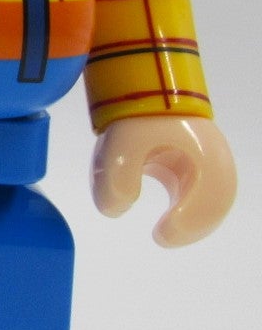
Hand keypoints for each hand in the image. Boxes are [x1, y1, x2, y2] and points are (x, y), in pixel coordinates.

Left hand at [92, 114, 236, 245]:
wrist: (140, 91)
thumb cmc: (134, 116)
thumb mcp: (121, 142)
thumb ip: (116, 177)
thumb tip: (114, 210)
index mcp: (204, 148)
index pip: (210, 194)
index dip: (188, 219)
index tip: (160, 233)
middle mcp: (211, 154)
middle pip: (215, 199)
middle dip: (192, 224)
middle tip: (163, 239)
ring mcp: (202, 159)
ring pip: (208, 197)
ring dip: (190, 218)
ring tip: (166, 234)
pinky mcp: (190, 164)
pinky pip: (195, 191)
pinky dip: (185, 208)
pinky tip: (169, 221)